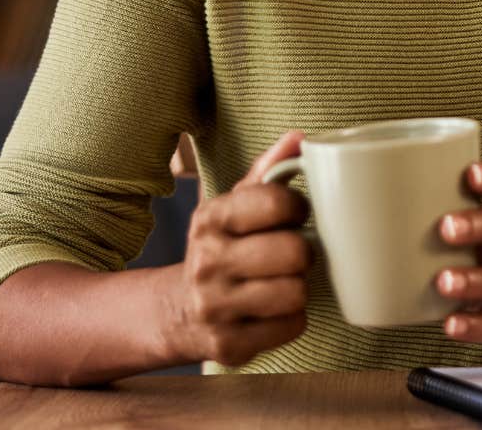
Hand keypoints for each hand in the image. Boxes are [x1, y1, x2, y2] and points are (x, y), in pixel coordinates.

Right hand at [162, 131, 312, 367]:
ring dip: (298, 287)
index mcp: (210, 218)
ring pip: (296, 292)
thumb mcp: (234, 205)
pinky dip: (291, 319)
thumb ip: (268, 170)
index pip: (278, 202)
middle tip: (292, 253)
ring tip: (281, 281)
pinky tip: (272, 310)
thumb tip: (301, 136)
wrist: (178, 311)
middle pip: (295, 252)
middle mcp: (206, 262)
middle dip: (303, 252)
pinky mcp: (228, 345)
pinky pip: (292, 327)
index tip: (296, 215)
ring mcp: (214, 307)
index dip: (300, 208)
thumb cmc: (224, 247)